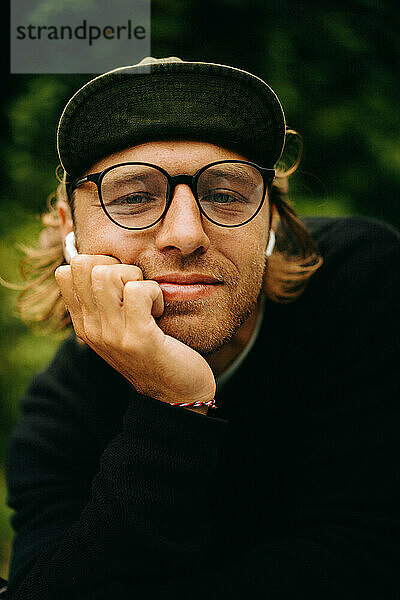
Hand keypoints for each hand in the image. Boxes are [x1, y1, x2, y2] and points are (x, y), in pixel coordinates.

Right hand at [55, 255, 215, 413]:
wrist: (175, 395)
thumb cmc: (153, 352)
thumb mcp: (119, 327)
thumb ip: (106, 301)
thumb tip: (103, 262)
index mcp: (83, 322)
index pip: (65, 272)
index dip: (97, 263)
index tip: (120, 282)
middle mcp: (91, 328)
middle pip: (83, 265)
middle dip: (117, 266)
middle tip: (135, 289)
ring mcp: (111, 334)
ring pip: (107, 274)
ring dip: (136, 278)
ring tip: (147, 300)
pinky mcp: (137, 338)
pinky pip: (138, 290)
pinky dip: (155, 293)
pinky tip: (158, 312)